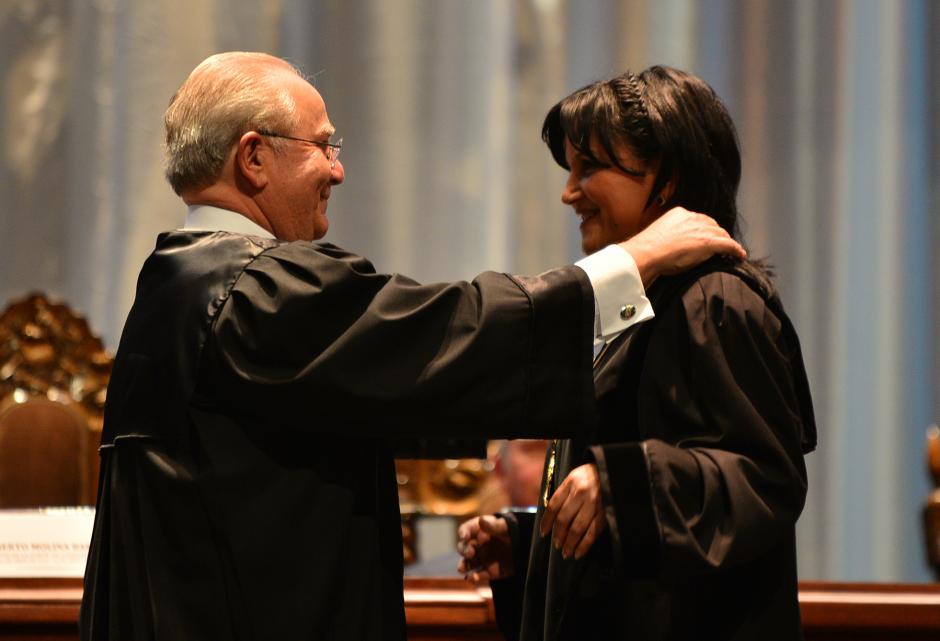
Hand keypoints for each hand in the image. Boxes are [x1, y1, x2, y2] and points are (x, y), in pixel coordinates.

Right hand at [457, 515, 513, 582]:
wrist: (524, 545)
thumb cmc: (511, 531)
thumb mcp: (505, 526)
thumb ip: (493, 525)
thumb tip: (481, 520)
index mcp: (478, 530)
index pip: (466, 530)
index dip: (463, 533)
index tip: (465, 536)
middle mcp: (476, 545)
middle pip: (463, 547)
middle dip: (464, 550)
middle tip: (470, 552)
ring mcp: (481, 559)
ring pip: (467, 563)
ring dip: (463, 566)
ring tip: (461, 569)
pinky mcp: (489, 571)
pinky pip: (479, 576)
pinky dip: (475, 578)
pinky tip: (473, 578)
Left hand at [539, 463, 605, 559]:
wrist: (615, 470)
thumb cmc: (592, 474)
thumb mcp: (575, 476)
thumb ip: (564, 493)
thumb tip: (552, 515)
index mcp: (571, 483)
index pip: (553, 505)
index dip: (546, 521)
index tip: (543, 533)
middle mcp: (581, 493)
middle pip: (564, 519)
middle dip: (558, 535)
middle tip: (556, 545)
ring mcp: (594, 504)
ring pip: (577, 528)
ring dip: (569, 543)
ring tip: (565, 553)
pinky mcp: (606, 513)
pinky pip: (592, 533)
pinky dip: (584, 545)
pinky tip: (578, 553)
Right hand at [621, 207, 745, 285]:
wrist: (647, 253)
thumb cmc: (648, 249)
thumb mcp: (660, 233)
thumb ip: (670, 232)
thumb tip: (673, 242)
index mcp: (679, 213)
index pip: (698, 219)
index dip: (704, 229)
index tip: (703, 236)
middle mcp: (692, 217)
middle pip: (712, 225)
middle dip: (716, 234)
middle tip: (719, 245)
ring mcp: (702, 229)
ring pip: (721, 233)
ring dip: (726, 242)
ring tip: (731, 251)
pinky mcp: (709, 242)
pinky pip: (728, 244)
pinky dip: (735, 249)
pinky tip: (739, 255)